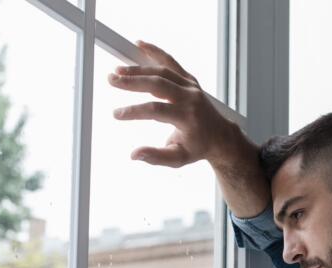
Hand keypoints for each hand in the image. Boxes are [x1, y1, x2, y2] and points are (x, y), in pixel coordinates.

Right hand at [107, 40, 238, 167]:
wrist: (220, 136)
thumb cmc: (197, 148)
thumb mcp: (178, 159)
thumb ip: (156, 157)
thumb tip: (134, 154)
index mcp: (188, 118)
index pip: (156, 111)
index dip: (134, 111)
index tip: (116, 114)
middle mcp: (191, 98)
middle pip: (158, 84)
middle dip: (133, 81)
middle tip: (111, 79)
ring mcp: (191, 86)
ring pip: (162, 71)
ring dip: (139, 69)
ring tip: (118, 70)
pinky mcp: (189, 79)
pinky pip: (171, 62)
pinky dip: (155, 52)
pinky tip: (139, 44)